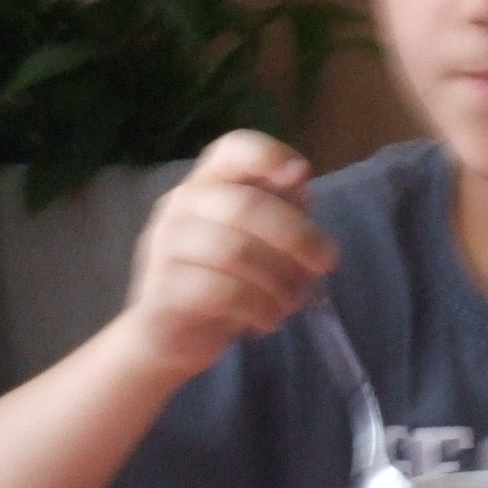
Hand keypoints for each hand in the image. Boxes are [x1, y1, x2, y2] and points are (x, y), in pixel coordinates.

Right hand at [121, 130, 335, 380]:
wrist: (171, 339)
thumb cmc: (227, 283)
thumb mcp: (263, 244)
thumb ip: (283, 210)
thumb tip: (299, 178)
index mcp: (209, 185)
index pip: (232, 149)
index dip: (269, 154)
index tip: (302, 174)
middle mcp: (180, 207)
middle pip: (246, 206)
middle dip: (298, 236)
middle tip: (326, 264)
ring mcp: (165, 248)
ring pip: (235, 253)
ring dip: (280, 281)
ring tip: (293, 301)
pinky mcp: (162, 291)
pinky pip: (222, 293)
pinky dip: (259, 308)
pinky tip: (269, 320)